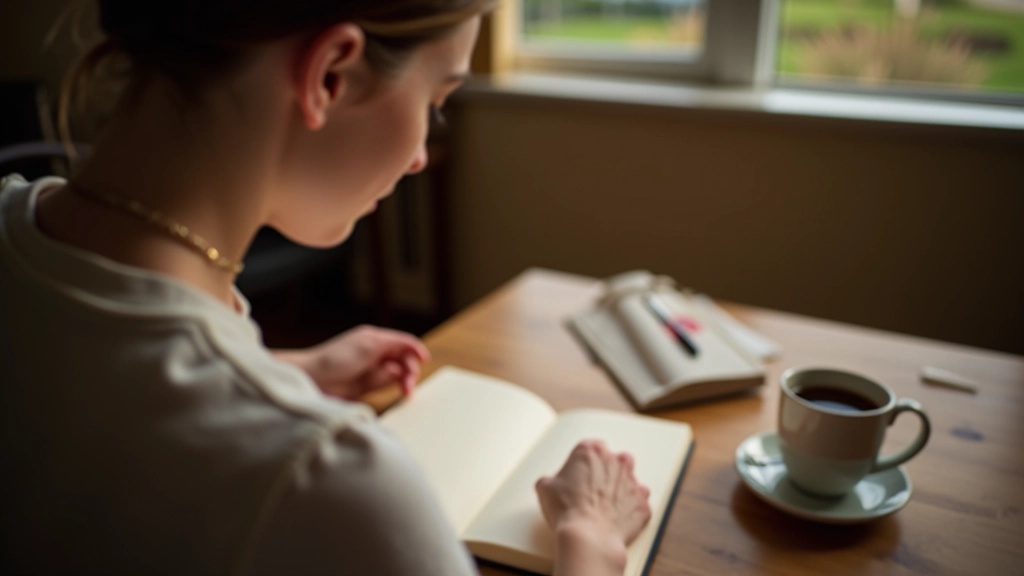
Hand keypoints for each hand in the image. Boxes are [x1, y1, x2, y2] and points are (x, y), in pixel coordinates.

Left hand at [277, 325, 429, 399]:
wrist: (311, 379)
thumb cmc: (335, 358)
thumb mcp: (368, 346)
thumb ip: (393, 346)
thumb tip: (410, 356)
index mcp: (375, 339)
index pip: (402, 342)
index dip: (415, 350)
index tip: (424, 360)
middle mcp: (375, 353)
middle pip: (403, 359)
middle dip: (410, 370)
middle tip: (409, 384)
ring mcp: (371, 370)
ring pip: (397, 374)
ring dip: (404, 380)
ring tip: (405, 392)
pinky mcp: (366, 386)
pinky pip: (387, 385)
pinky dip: (395, 387)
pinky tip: (399, 392)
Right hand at [535, 440, 651, 575]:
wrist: (588, 538)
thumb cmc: (567, 510)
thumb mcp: (545, 488)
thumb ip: (551, 479)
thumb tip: (551, 484)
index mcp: (591, 451)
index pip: (589, 449)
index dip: (581, 464)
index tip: (577, 475)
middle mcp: (616, 461)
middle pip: (612, 461)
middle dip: (604, 474)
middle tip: (590, 491)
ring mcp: (633, 482)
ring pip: (628, 481)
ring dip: (619, 490)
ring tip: (603, 507)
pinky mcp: (643, 504)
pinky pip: (638, 504)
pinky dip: (629, 510)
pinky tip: (615, 519)